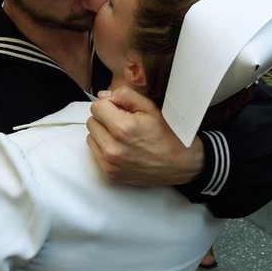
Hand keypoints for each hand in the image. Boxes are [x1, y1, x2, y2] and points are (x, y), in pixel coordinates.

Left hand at [86, 87, 203, 185]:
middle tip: (122, 122)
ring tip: (122, 136)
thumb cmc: (168, 134)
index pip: (96, 107)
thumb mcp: (150, 107)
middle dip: (104, 118)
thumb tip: (102, 96)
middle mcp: (113, 148)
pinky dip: (104, 148)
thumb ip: (124, 95)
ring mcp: (111, 164)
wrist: (180, 164)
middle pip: (91, 121)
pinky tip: (121, 148)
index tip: (120, 109)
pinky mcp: (110, 175)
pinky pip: (95, 154)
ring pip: (91, 137)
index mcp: (123, 128)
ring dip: (102, 133)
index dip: (109, 104)